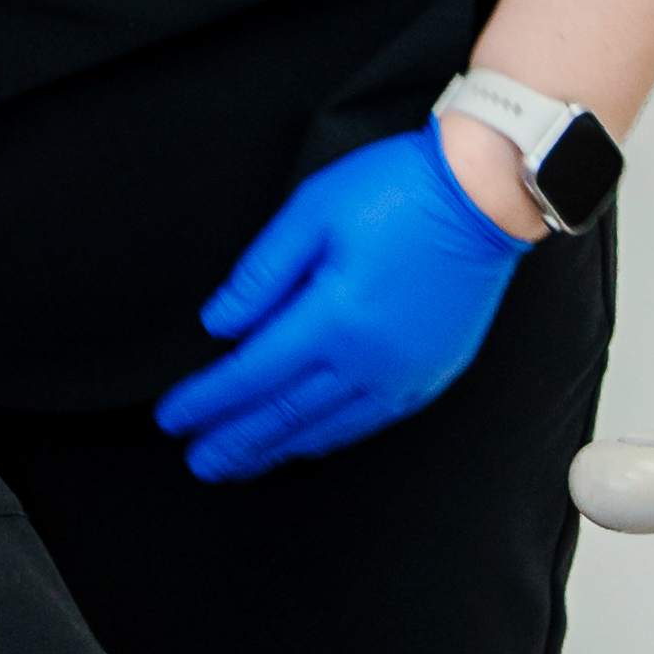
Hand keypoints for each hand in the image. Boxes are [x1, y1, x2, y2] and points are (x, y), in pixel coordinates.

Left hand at [156, 128, 526, 481]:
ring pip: (327, 428)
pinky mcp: (429, 376)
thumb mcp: (312, 211)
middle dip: (235, 441)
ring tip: (239, 462)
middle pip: (285, 414)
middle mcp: (369, 360)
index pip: (252, 374)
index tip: (172, 417)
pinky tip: (307, 442)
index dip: (208, 401)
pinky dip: (328, 438)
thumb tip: (220, 323)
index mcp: (333, 316)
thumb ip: (261, 273)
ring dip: (277, 449)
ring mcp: (404, 374)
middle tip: (197, 460)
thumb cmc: (397, 191)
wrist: (481, 196)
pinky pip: (368, 422)